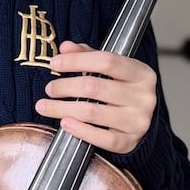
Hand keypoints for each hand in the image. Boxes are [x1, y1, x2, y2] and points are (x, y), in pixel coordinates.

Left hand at [34, 40, 156, 154]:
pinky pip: (102, 138)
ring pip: (93, 113)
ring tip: (45, 106)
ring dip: (63, 109)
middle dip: (65, 87)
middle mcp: (143, 97)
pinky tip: (65, 123)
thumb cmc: (123, 90)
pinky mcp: (129, 142)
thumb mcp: (112, 69)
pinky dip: (80, 130)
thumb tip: (66, 47)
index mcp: (141, 73)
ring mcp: (138, 121)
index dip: (77, 61)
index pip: (106, 61)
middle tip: (49, 88)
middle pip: (95, 87)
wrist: (141, 121)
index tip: (55, 63)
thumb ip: (89, 55)